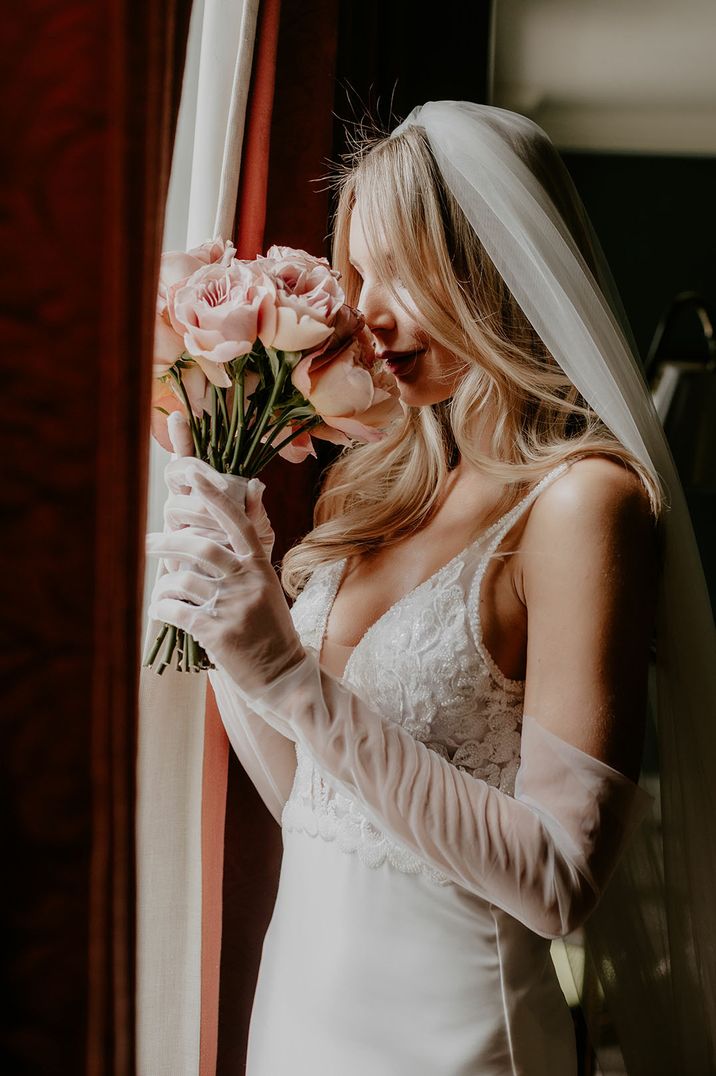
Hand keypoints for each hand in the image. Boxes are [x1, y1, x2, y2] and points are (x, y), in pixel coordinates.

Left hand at [145, 464, 305, 695]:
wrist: (284, 675)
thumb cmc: (271, 630)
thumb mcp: (268, 587)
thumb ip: (251, 553)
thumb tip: (253, 496)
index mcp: (261, 568)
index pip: (236, 524)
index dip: (214, 498)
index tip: (193, 476)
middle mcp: (248, 583)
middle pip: (200, 548)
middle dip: (167, 543)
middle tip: (147, 542)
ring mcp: (233, 608)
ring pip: (182, 582)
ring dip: (162, 585)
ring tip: (159, 591)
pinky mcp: (217, 633)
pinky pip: (176, 611)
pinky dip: (160, 608)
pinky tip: (158, 610)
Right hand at [162, 411, 275, 561]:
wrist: (238, 599)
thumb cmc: (248, 559)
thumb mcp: (259, 533)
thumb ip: (256, 510)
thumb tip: (257, 484)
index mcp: (205, 492)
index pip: (188, 458)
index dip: (181, 438)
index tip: (180, 416)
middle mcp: (183, 501)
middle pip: (178, 475)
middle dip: (202, 480)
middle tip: (226, 489)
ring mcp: (172, 523)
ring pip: (176, 506)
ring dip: (202, 515)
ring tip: (223, 535)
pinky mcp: (166, 549)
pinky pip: (173, 538)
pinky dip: (190, 543)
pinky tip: (198, 553)